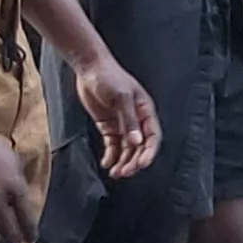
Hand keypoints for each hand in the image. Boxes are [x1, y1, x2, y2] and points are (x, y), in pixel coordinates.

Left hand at [69, 49, 158, 183]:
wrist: (90, 69)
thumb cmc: (109, 77)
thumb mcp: (121, 97)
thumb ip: (129, 120)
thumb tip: (136, 142)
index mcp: (145, 111)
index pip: (152, 136)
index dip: (149, 152)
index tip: (141, 164)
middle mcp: (136, 120)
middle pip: (140, 146)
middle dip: (134, 161)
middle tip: (124, 172)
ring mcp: (122, 124)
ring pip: (127, 149)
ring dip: (123, 161)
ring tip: (115, 173)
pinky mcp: (109, 126)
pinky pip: (113, 145)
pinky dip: (111, 156)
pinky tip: (107, 163)